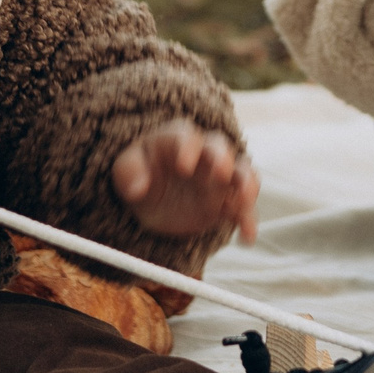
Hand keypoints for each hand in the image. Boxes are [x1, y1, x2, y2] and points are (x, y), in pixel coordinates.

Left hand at [112, 121, 259, 242]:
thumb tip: (138, 187)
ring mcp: (220, 175)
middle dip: (222, 160)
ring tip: (244, 201)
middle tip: (221, 174)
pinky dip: (247, 219)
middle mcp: (203, 153)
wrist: (153, 201)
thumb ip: (129, 173)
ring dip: (246, 185)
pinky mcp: (228, 200)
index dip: (187, 149)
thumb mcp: (126, 171)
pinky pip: (244, 206)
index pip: (184, 137)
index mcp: (176, 139)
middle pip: (219, 147)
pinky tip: (246, 235)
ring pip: (241, 171)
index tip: (184, 167)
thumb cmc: (140, 175)